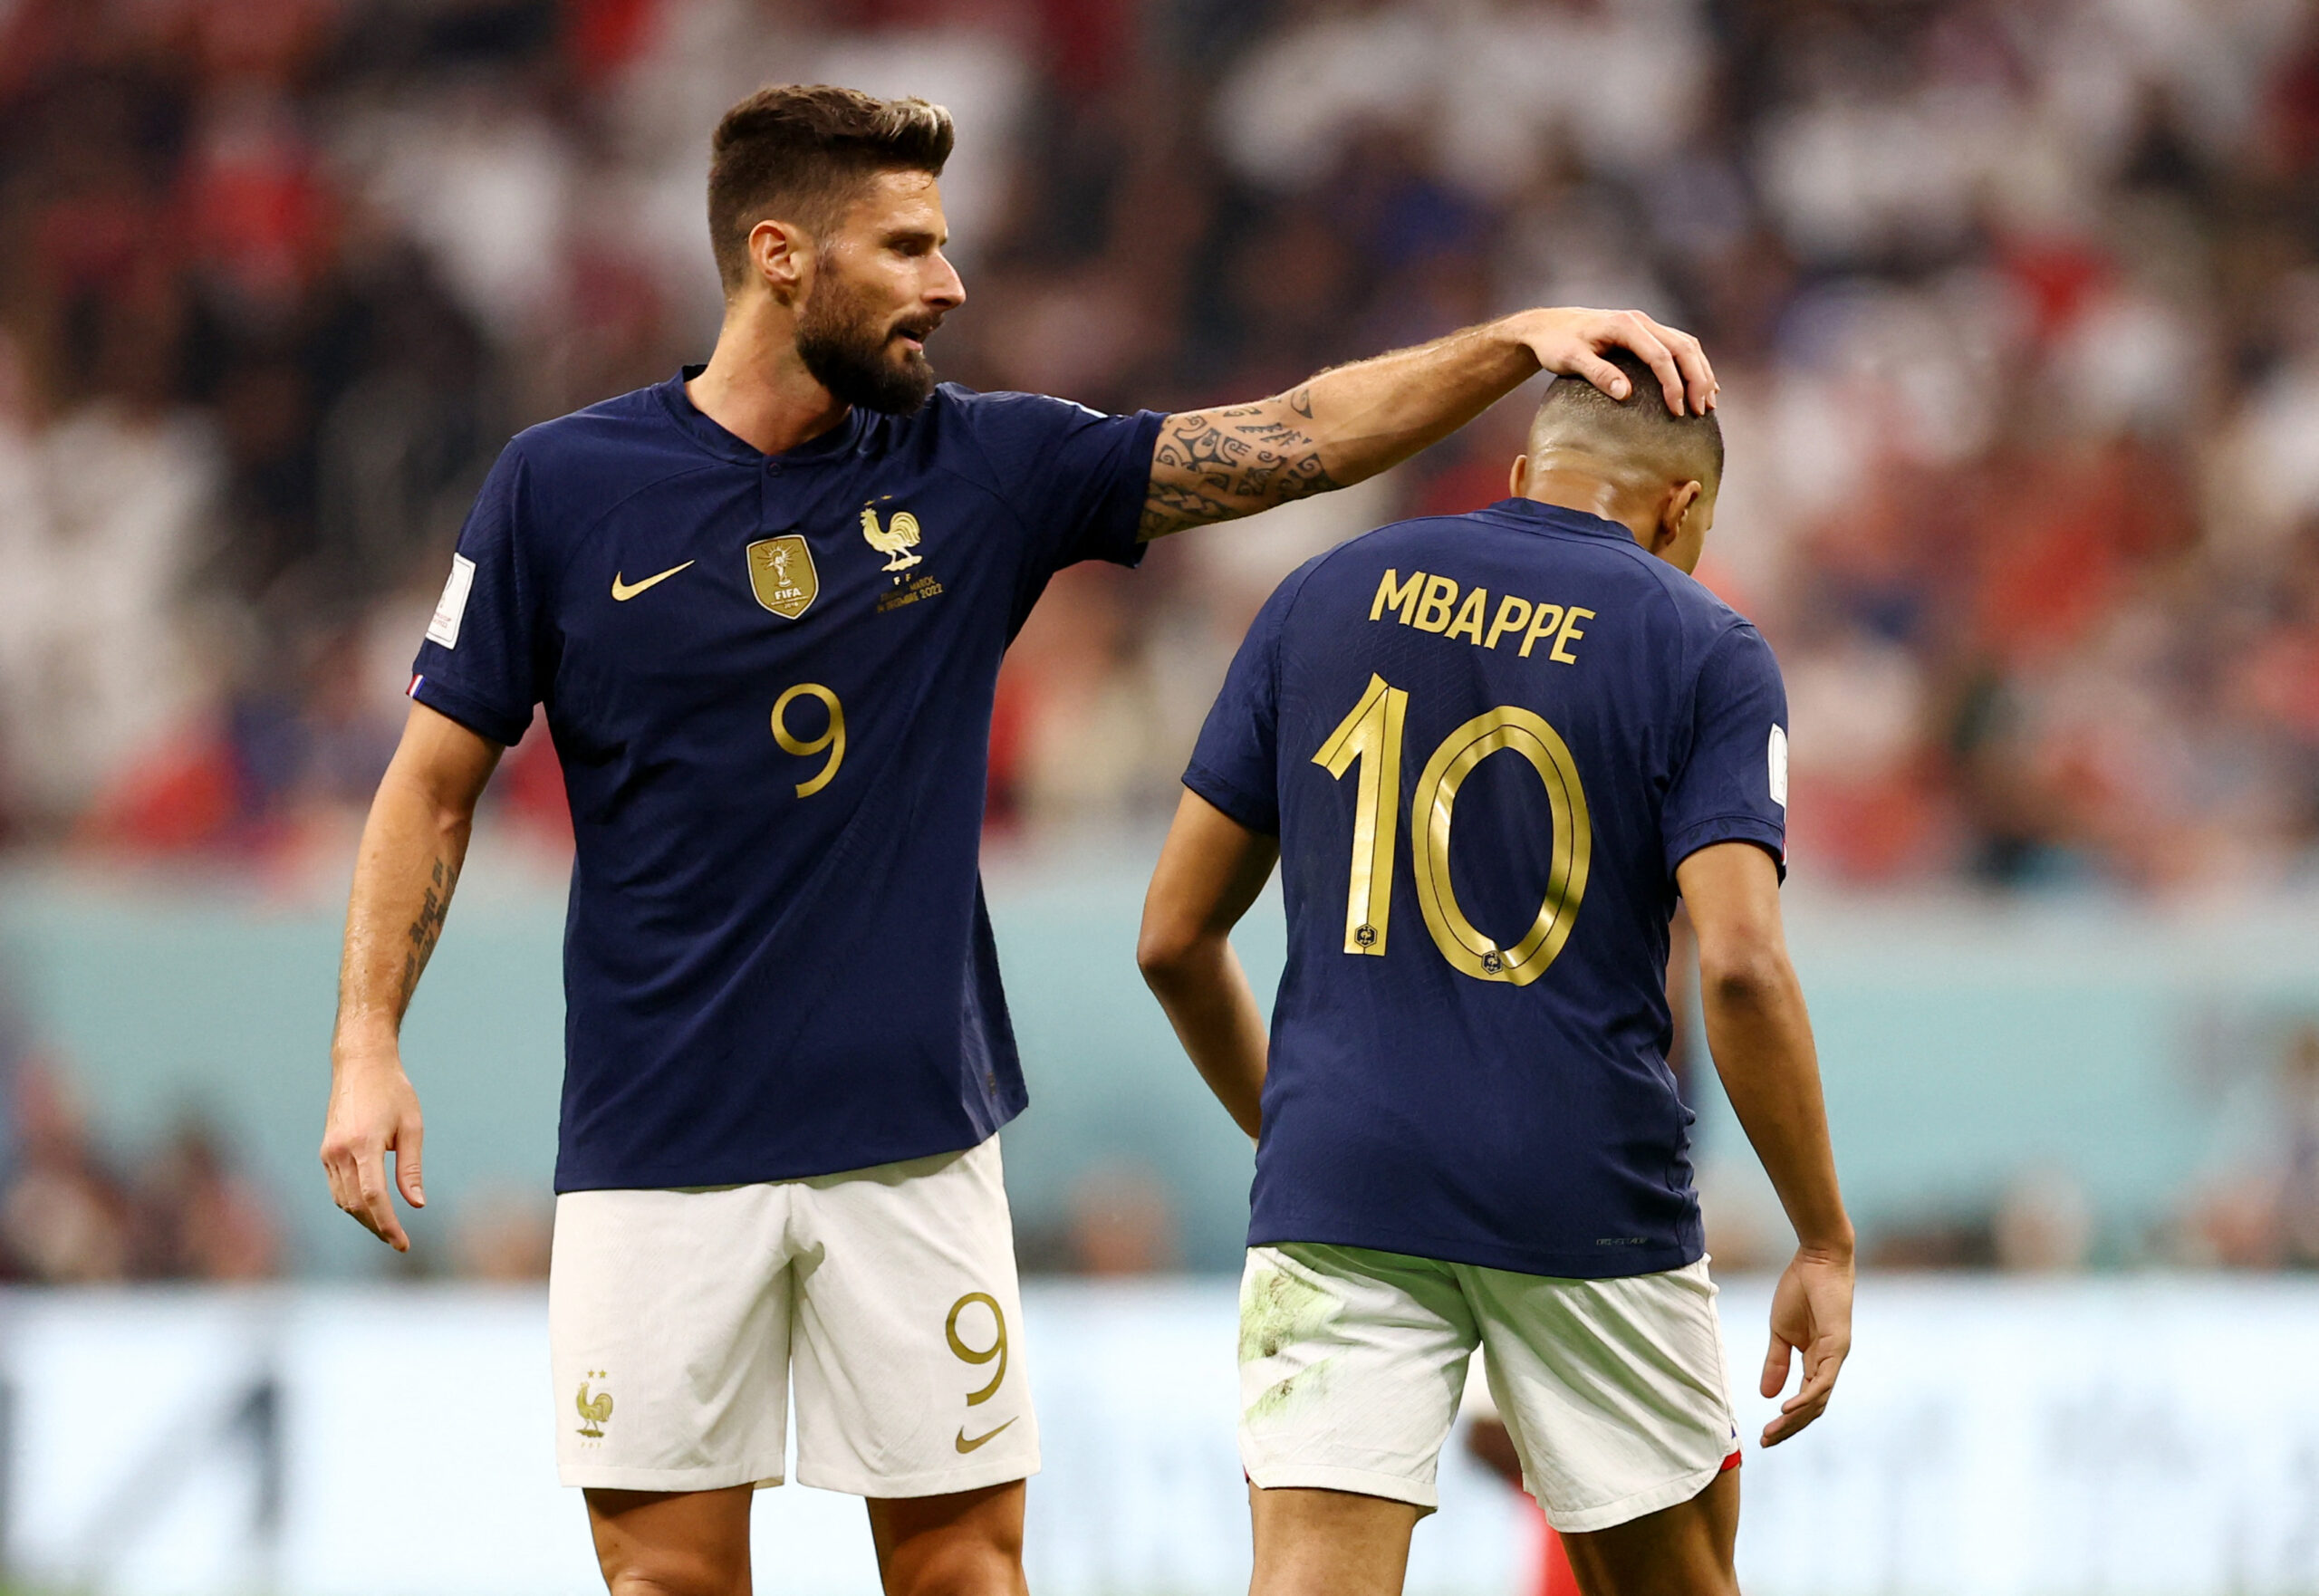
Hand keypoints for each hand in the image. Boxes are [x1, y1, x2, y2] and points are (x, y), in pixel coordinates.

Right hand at [320, 1039, 425, 1251]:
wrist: (361, 1064)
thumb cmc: (394, 1091)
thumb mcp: (412, 1127)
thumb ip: (411, 1168)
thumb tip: (416, 1204)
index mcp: (363, 1144)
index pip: (373, 1198)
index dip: (388, 1225)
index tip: (403, 1244)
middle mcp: (339, 1151)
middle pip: (356, 1205)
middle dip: (377, 1227)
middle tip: (399, 1242)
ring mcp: (328, 1152)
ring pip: (343, 1200)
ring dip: (364, 1219)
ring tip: (388, 1230)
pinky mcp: (325, 1151)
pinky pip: (336, 1188)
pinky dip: (352, 1204)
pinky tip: (371, 1210)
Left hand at [1509, 308, 1716, 415]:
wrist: (1549, 326)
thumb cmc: (1556, 344)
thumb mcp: (1570, 360)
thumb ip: (1598, 374)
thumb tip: (1626, 393)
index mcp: (1625, 326)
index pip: (1660, 355)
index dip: (1673, 384)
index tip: (1678, 411)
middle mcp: (1641, 322)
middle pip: (1683, 347)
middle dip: (1697, 379)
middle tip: (1702, 410)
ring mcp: (1645, 325)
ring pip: (1686, 345)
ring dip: (1701, 372)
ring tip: (1708, 402)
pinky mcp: (1646, 333)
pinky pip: (1678, 346)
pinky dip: (1693, 365)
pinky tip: (1702, 385)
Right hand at [1758, 1243, 1851, 1445]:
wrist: (1818, 1261)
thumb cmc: (1801, 1290)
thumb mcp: (1780, 1332)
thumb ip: (1776, 1362)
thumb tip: (1767, 1395)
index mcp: (1816, 1361)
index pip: (1804, 1400)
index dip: (1786, 1420)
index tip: (1764, 1435)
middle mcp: (1829, 1365)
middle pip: (1812, 1408)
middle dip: (1789, 1428)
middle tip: (1765, 1442)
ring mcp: (1835, 1357)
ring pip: (1818, 1400)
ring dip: (1795, 1420)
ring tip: (1773, 1432)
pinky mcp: (1837, 1347)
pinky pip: (1822, 1381)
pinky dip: (1806, 1398)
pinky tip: (1786, 1409)